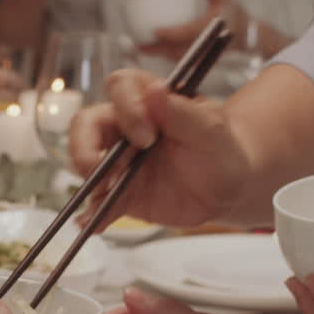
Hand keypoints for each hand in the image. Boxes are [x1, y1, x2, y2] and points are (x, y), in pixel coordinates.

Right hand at [68, 70, 251, 228]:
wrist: (228, 188)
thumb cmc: (220, 148)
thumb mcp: (210, 129)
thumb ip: (181, 112)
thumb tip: (155, 89)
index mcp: (148, 100)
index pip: (120, 89)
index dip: (127, 109)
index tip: (147, 136)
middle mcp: (125, 127)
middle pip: (86, 125)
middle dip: (86, 146)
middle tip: (107, 168)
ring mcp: (119, 162)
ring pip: (85, 162)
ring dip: (89, 180)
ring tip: (101, 197)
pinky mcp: (121, 193)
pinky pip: (101, 203)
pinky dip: (94, 214)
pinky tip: (91, 224)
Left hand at [137, 0, 247, 59]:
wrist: (248, 36)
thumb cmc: (233, 13)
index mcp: (212, 26)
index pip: (187, 33)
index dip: (170, 34)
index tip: (155, 30)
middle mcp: (207, 43)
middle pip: (178, 50)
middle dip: (158, 49)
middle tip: (140, 44)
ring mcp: (205, 54)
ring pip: (178, 58)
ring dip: (160, 55)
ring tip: (143, 47)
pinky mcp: (203, 61)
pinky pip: (183, 62)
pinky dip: (168, 58)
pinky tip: (155, 52)